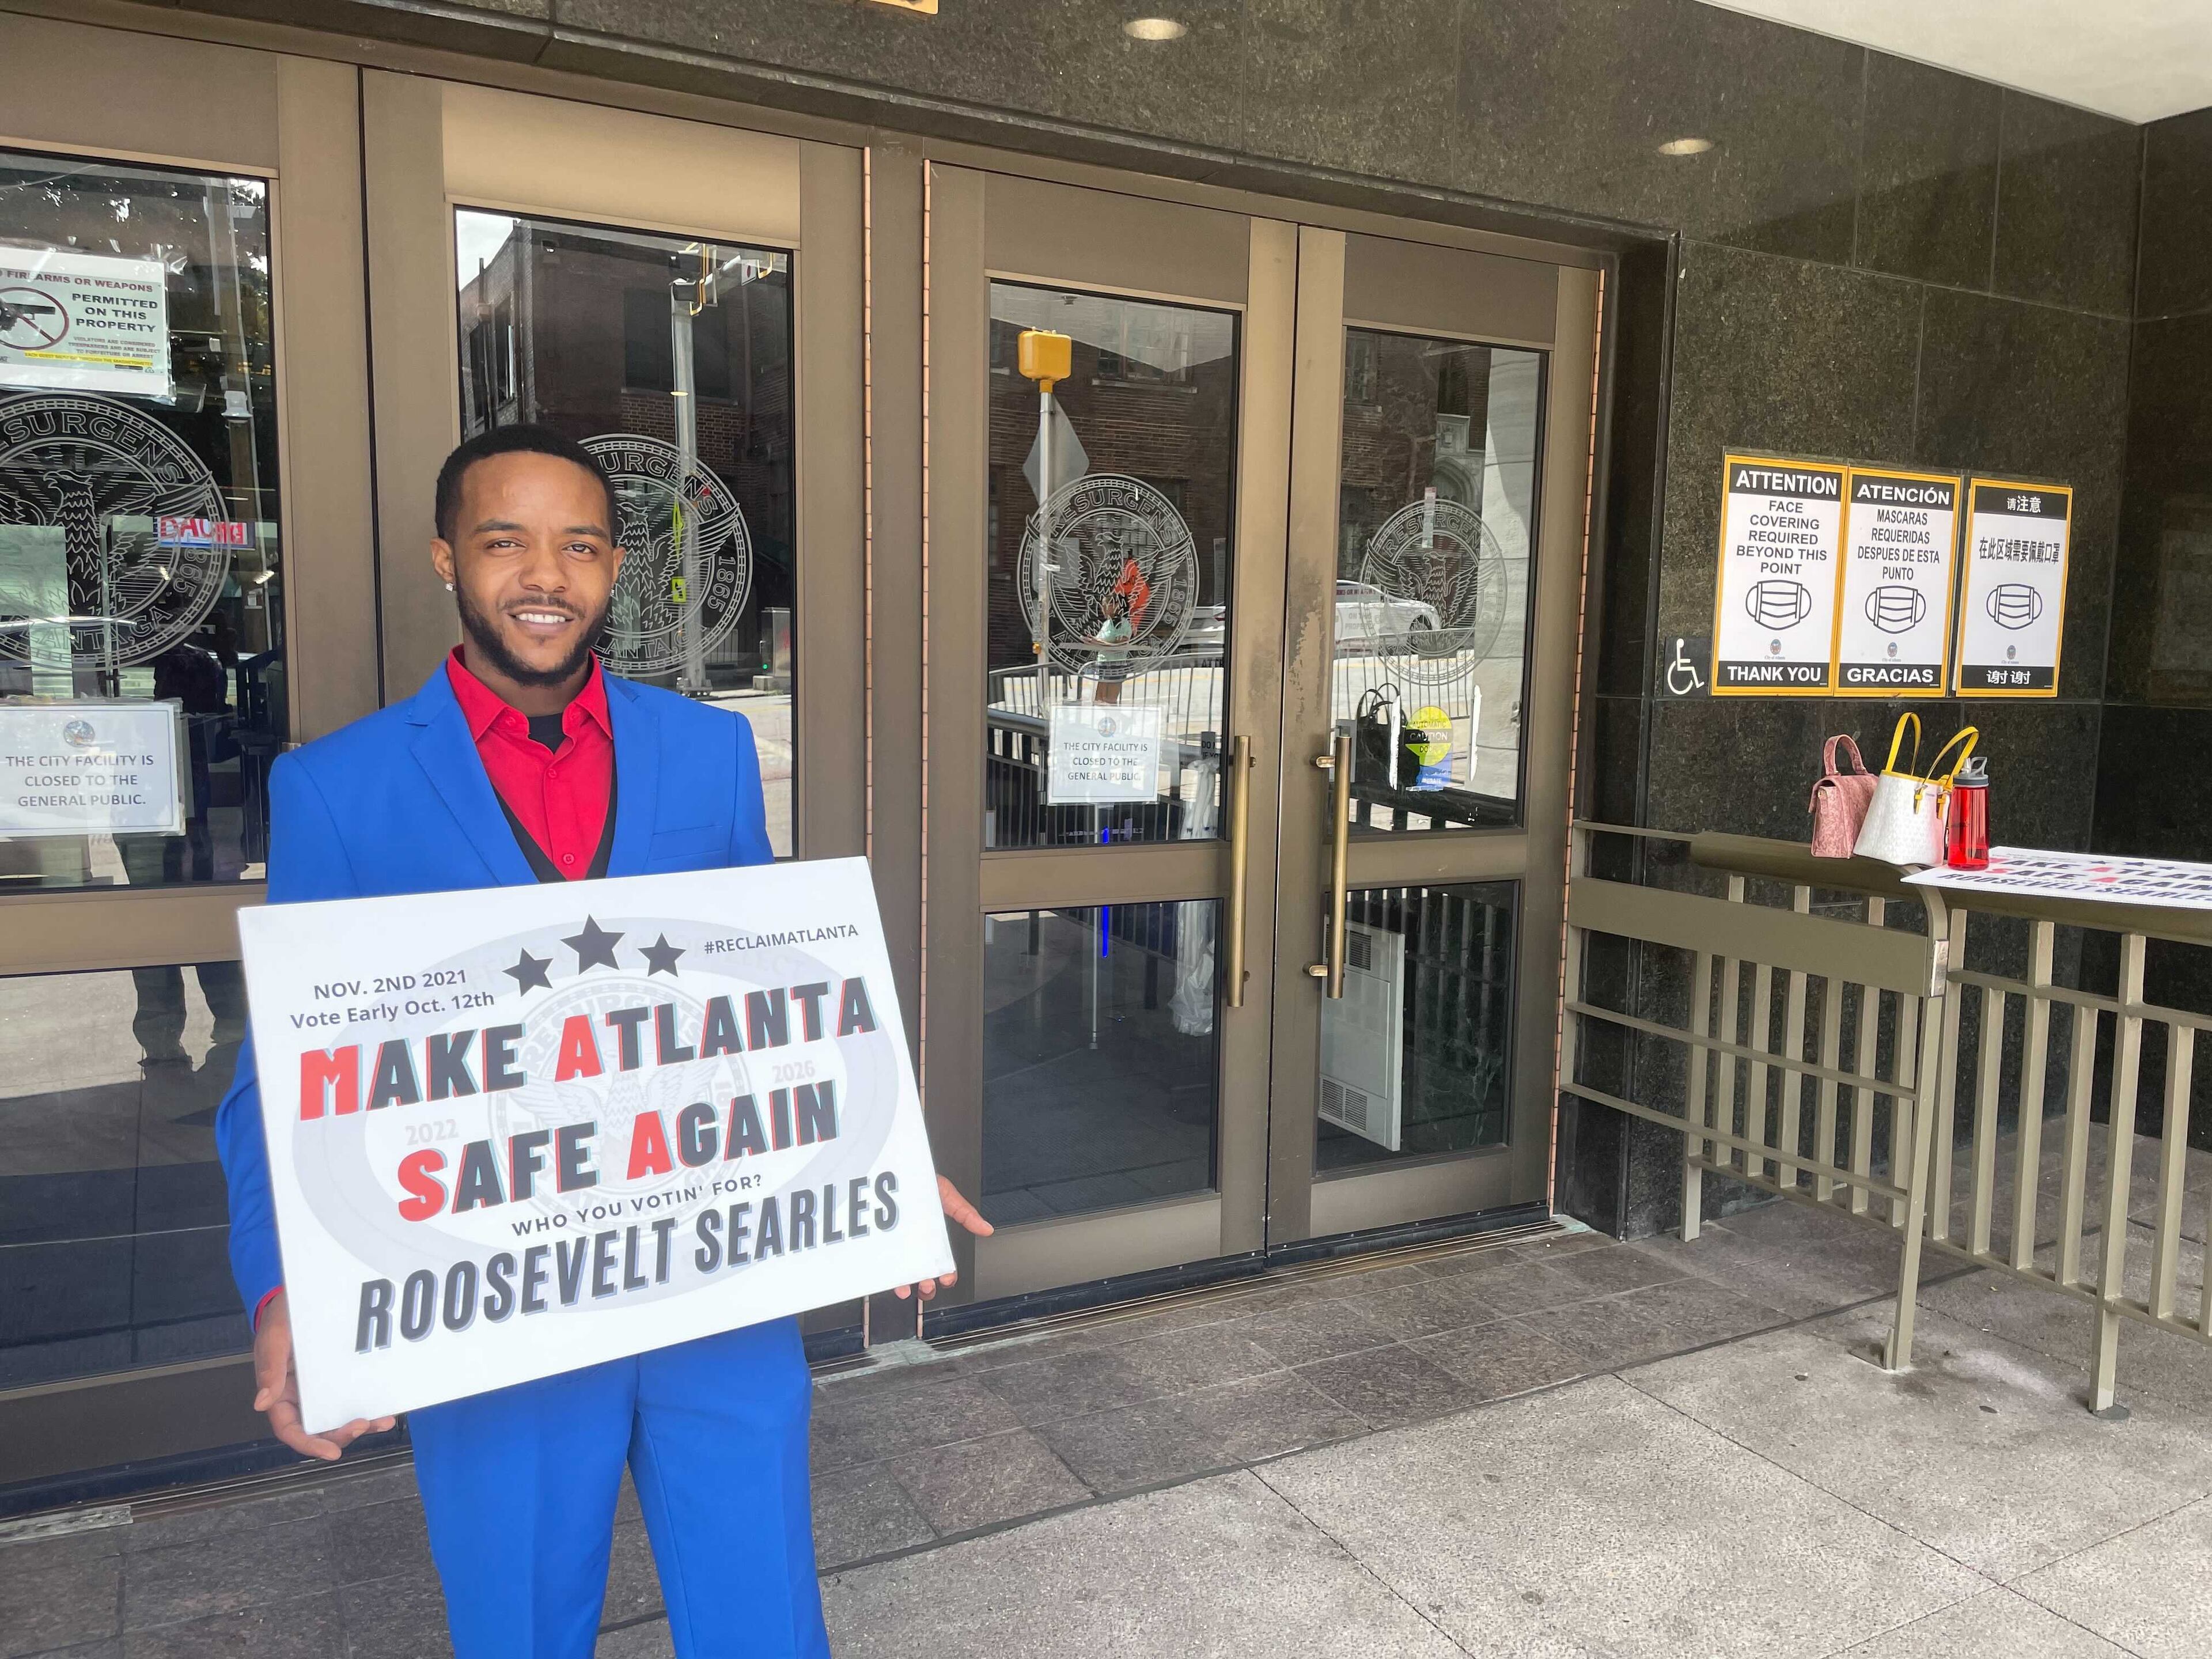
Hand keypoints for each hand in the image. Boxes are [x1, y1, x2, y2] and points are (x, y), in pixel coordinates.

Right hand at [251, 1291, 394, 1460]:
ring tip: (382, 1421)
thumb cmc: (282, 1316)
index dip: (309, 1443)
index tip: (332, 1452)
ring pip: (338, 1418)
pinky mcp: (340, 1379)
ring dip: (360, 1425)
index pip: (290, 1429)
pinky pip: (353, 1398)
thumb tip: (262, 1404)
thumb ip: (270, 1370)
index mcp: (280, 1394)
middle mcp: (301, 1397)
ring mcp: (321, 1390)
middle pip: (319, 1428)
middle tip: (364, 1425)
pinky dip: (368, 1407)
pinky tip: (385, 1410)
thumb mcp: (274, 1338)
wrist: (301, 1295)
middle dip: (341, 1434)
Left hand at [893, 1176, 993, 1300]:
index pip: (943, 1262)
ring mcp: (897, 1244)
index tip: (947, 1278)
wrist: (893, 1171)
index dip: (946, 1274)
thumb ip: (965, 1213)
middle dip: (927, 1285)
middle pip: (923, 1272)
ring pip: (904, 1272)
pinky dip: (887, 1275)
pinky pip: (883, 1265)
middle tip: (927, 1287)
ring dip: (908, 1283)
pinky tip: (890, 1279)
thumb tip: (985, 1228)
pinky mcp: (880, 1244)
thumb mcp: (946, 1194)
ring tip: (908, 1287)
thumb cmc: (919, 1181)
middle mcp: (915, 1242)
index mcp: (933, 1235)